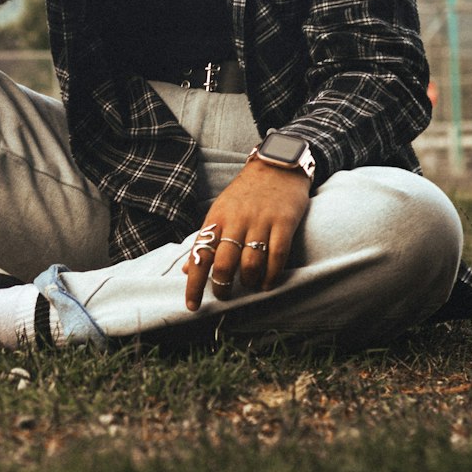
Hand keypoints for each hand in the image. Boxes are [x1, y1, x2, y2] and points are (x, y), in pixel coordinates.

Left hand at [182, 160, 311, 309]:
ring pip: (250, 263)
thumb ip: (206, 239)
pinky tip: (268, 283)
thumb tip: (188, 269)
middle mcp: (236, 220)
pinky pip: (277, 255)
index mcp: (217, 217)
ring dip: (248, 282)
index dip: (194, 284)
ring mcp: (261, 221)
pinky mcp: (284, 222)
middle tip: (224, 296)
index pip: (200, 255)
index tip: (191, 306)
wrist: (276, 165)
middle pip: (224, 263)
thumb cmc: (245, 193)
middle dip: (222, 287)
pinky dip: (272, 275)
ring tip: (249, 286)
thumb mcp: (220, 210)